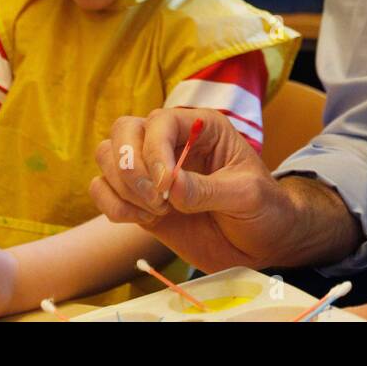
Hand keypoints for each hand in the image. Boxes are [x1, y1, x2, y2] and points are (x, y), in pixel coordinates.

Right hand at [89, 108, 297, 272]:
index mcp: (201, 127)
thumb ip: (209, 190)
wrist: (262, 244)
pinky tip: (141, 219)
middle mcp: (171, 142)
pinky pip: (102, 189)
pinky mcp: (138, 199)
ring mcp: (151, 170)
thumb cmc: (264, 209)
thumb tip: (170, 187)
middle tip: (157, 200)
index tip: (165, 185)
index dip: (155, 150)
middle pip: (123, 130)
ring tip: (156, 210)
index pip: (160, 121)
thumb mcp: (248, 196)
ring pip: (107, 156)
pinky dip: (112, 205)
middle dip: (130, 166)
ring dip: (123, 186)